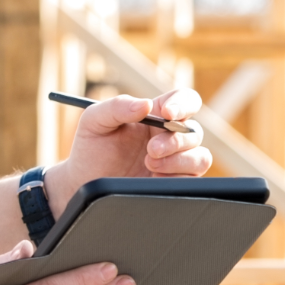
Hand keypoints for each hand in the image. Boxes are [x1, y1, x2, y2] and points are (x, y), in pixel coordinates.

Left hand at [48, 89, 211, 210]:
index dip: (183, 104)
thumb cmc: (91, 147)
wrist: (83, 183)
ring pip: (200, 156)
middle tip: (150, 150)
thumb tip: (145, 104)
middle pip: (194, 131)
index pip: (184, 100)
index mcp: (156, 114)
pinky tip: (154, 177)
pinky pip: (192, 178)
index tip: (168, 114)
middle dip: (175, 140)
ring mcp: (174, 160)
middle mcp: (169, 136)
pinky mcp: (173, 182)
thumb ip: (118, 106)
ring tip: (149, 164)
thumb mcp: (95, 120)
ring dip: (178, 160)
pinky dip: (176, 177)